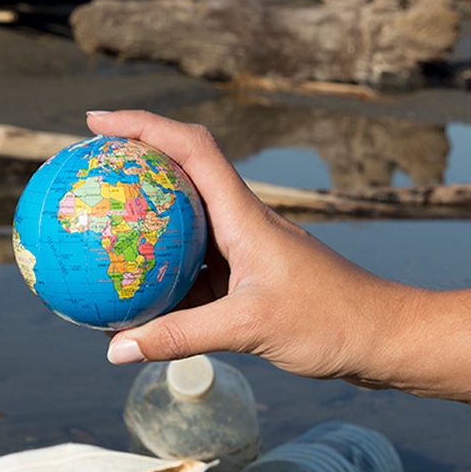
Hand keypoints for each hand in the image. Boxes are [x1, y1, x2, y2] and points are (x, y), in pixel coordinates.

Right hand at [87, 110, 418, 384]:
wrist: (385, 338)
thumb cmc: (330, 322)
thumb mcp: (249, 328)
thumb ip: (181, 336)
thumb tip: (116, 350)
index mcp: (245, 214)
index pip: (189, 148)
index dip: (142, 125)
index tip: (96, 121)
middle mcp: (243, 223)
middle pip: (181, 174)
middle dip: (133, 163)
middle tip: (84, 169)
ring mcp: (247, 251)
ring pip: (184, 226)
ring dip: (145, 223)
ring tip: (96, 231)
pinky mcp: (251, 282)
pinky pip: (194, 271)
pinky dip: (162, 277)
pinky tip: (131, 301)